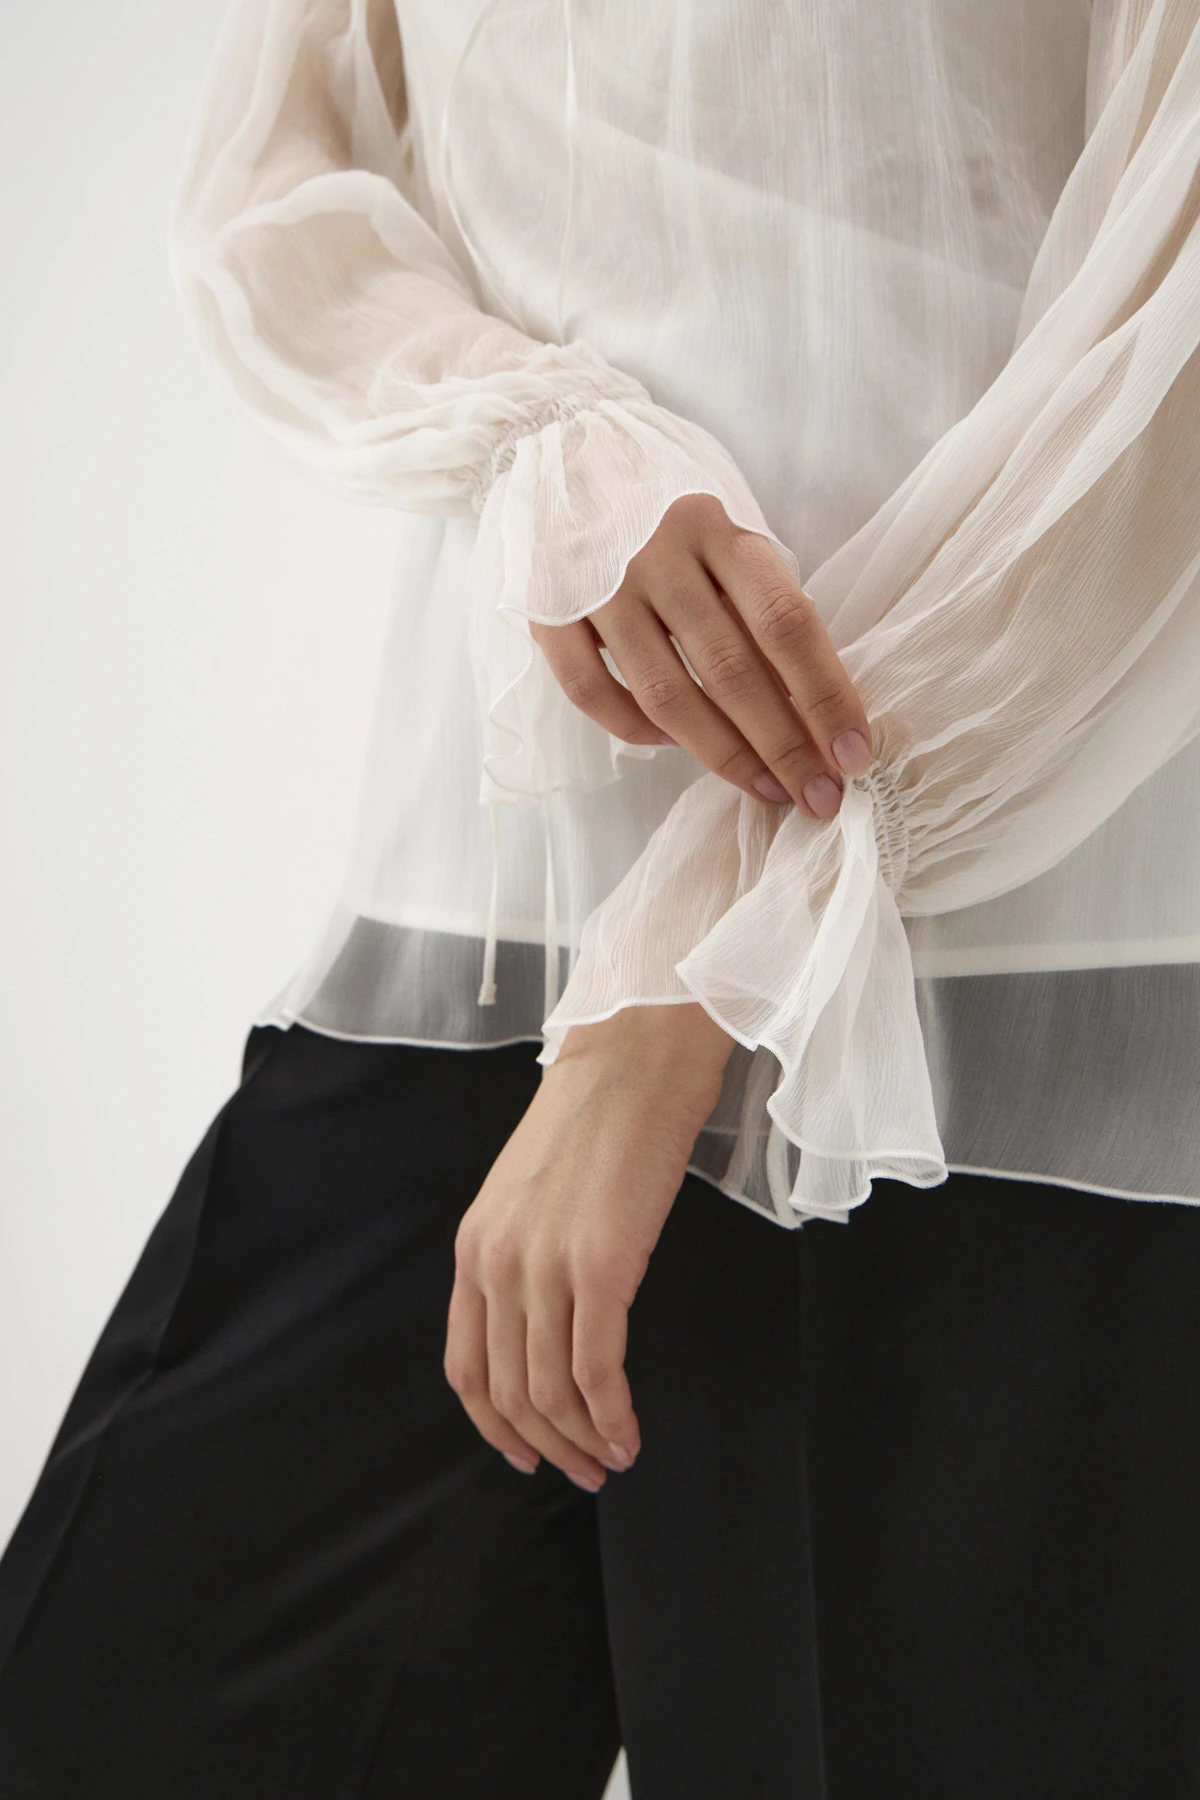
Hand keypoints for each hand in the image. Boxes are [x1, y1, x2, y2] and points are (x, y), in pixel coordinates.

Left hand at [443, 1003, 735, 1489]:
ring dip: (584, 1440)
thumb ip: (522, 1256)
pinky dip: (613, 1414)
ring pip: (552, 1390)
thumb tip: (544, 1325)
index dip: (495, 1427)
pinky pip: (598, 1367)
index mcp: (474, 1248)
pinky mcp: (602, 1265)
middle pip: (509, 1391)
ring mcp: (546, 1265)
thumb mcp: (528, 1193)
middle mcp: (497, 1263)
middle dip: (548, 1446)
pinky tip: (630, 1433)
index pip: (466, 1368)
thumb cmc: (595, 1119)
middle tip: (585, 1472)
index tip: (528, 1455)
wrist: (633, 1062)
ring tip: (615, 1458)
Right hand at [529, 492, 872, 820]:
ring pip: (666, 695)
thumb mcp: (723, 526)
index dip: (825, 694)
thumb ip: (757, 595)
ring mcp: (597, 588)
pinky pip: (594, 694)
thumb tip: (810, 696)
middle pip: (732, 670)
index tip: (853, 753)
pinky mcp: (547, 613)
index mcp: (714, 525)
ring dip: (723, 754)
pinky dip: (639, 730)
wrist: (555, 450)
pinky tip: (673, 744)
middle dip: (784, 745)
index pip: (784, 622)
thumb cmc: (661, 504)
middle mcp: (655, 554)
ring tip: (766, 789)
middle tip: (819, 796)